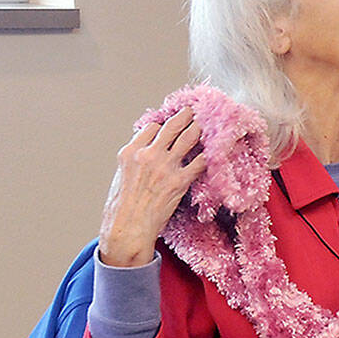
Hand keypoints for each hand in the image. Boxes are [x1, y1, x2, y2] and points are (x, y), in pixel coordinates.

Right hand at [99, 108, 206, 267]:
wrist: (126, 228)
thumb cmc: (121, 207)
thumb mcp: (121, 176)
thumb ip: (135, 160)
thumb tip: (148, 151)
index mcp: (130, 152)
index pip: (152, 127)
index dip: (165, 122)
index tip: (173, 121)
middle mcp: (148, 154)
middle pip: (172, 125)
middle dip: (187, 115)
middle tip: (197, 109)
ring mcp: (165, 167)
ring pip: (189, 137)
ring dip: (201, 127)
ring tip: (210, 121)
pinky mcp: (179, 181)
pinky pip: (200, 162)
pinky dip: (210, 154)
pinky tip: (217, 150)